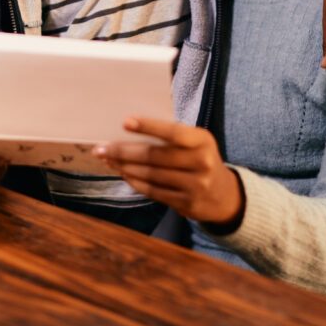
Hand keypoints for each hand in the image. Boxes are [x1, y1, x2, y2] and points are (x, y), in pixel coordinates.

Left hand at [94, 117, 242, 225]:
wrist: (225, 196)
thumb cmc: (201, 159)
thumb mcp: (196, 143)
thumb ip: (172, 137)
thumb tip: (130, 129)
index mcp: (203, 141)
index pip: (173, 132)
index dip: (149, 126)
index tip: (125, 122)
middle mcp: (201, 163)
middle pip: (154, 156)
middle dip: (123, 152)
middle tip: (101, 148)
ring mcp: (195, 186)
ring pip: (150, 175)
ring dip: (124, 167)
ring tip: (107, 159)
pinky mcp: (186, 204)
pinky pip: (153, 191)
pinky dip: (134, 181)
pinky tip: (122, 173)